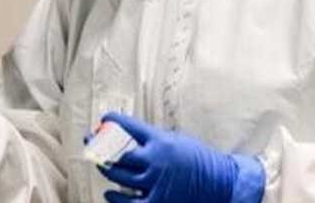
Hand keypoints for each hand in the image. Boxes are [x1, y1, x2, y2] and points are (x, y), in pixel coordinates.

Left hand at [98, 113, 263, 202]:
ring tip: (100, 164)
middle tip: (91, 142)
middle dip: (100, 146)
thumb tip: (127, 136)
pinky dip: (116, 198)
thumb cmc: (200, 159)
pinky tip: (109, 193)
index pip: (129, 126)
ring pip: (119, 176)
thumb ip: (153, 140)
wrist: (223, 184)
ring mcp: (155, 183)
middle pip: (118, 153)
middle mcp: (155, 160)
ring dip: (106, 169)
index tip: (104, 118)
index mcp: (160, 141)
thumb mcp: (176, 140)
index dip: (113, 120)